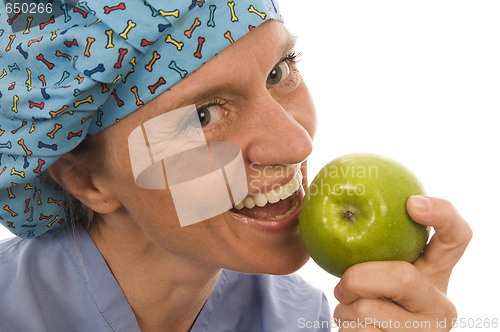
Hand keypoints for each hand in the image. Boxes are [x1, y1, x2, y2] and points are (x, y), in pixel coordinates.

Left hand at [333, 196, 472, 330]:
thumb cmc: (365, 295)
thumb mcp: (372, 267)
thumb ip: (367, 242)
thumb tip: (326, 190)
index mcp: (436, 272)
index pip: (458, 237)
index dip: (442, 215)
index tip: (411, 203)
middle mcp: (440, 302)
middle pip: (402, 277)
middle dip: (358, 279)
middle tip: (344, 284)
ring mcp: (427, 330)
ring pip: (370, 309)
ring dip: (345, 307)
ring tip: (351, 309)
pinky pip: (360, 331)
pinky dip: (344, 325)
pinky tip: (354, 327)